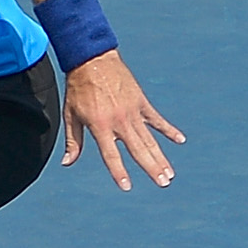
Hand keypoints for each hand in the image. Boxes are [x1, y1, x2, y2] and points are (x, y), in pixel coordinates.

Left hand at [59, 51, 183, 189]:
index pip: (111, 155)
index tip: (127, 186)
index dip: (118, 172)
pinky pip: (157, 119)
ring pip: (149, 139)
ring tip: (170, 174)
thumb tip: (67, 163)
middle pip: (138, 149)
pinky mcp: (141, 102)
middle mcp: (119, 121)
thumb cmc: (78, 90)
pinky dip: (168, 130)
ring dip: (161, 157)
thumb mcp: (70, 116)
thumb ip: (73, 141)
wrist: (92, 61)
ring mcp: (133, 111)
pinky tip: (180, 140)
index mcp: (100, 126)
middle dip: (151, 168)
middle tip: (163, 183)